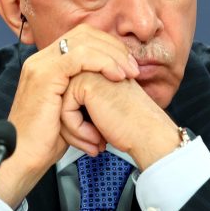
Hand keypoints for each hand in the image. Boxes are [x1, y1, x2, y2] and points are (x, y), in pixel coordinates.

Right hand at [0, 24, 139, 206]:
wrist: (23, 158)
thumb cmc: (47, 140)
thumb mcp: (72, 109)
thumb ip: (86, 90)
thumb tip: (112, 82)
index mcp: (48, 63)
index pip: (83, 37)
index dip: (109, 47)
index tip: (128, 65)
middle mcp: (42, 59)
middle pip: (85, 34)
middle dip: (114, 48)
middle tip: (133, 68)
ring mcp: (41, 65)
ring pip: (84, 41)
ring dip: (112, 55)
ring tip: (129, 74)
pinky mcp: (44, 75)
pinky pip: (80, 57)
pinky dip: (103, 63)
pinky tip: (116, 76)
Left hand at [62, 71, 180, 170]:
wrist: (149, 134)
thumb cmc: (131, 127)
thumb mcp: (103, 109)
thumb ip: (84, 103)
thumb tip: (60, 110)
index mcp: (97, 71)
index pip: (69, 98)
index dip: (78, 124)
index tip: (96, 138)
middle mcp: (92, 67)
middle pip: (62, 100)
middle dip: (74, 128)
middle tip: (93, 142)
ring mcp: (89, 72)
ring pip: (60, 106)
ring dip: (75, 131)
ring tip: (95, 142)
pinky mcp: (86, 83)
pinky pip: (65, 111)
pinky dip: (77, 130)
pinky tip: (96, 137)